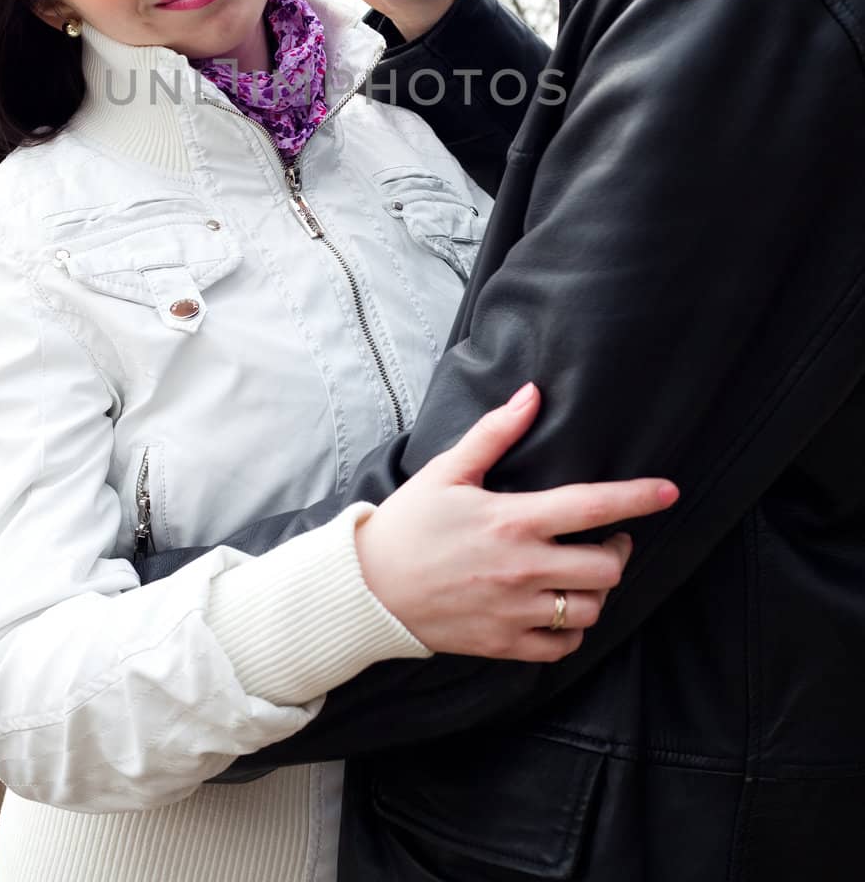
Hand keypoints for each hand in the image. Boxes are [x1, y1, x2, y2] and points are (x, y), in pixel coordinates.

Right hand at [354, 383, 678, 660]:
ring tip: (584, 572)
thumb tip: (531, 393)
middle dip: (619, 550)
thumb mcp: (447, 470)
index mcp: (512, 519)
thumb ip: (495, 432)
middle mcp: (522, 567)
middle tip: (609, 538)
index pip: (592, 505)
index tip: (669, 491)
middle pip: (606, 568)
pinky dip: (572, 629)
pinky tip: (561, 607)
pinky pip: (563, 645)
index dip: (637, 497)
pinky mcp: (505, 643)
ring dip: (598, 589)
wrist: (368, 588)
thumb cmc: (408, 523)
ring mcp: (515, 610)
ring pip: (591, 608)